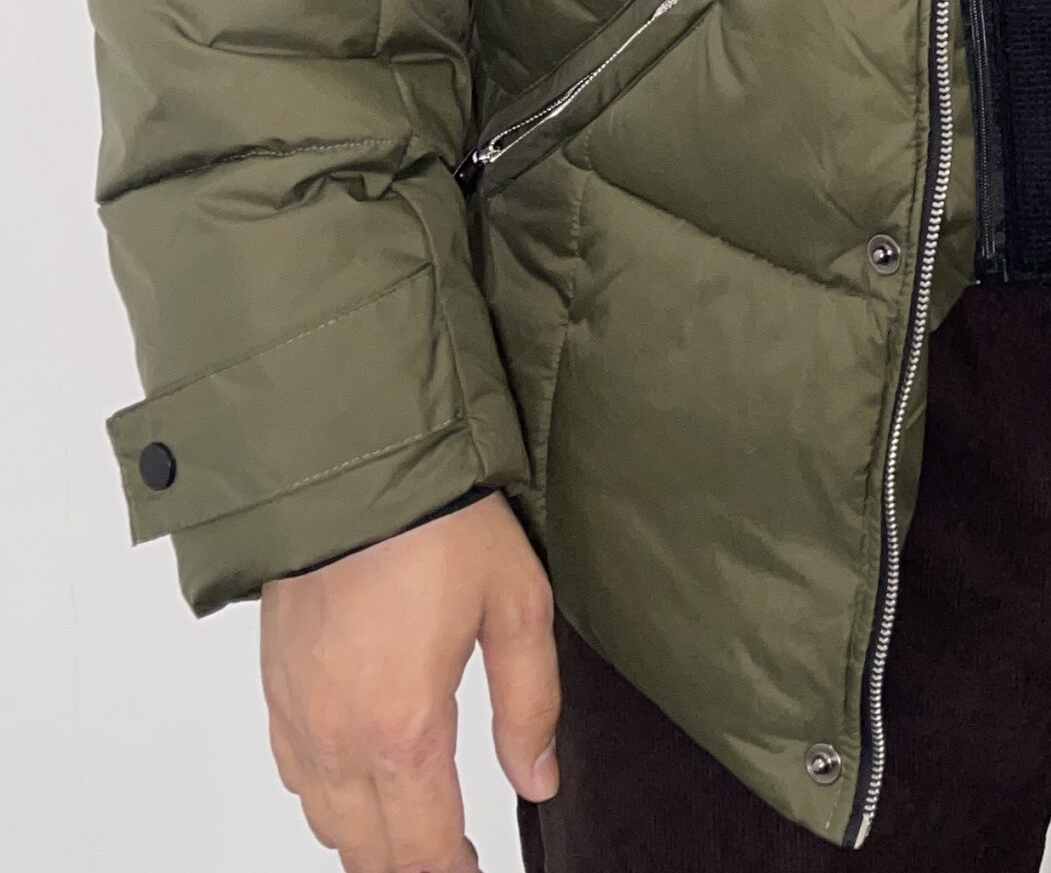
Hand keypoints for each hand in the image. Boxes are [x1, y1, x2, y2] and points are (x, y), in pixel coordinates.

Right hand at [260, 492, 559, 871]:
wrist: (348, 460)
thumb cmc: (436, 520)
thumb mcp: (516, 602)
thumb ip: (529, 703)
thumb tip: (536, 778)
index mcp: (403, 730)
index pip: (424, 851)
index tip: (475, 870)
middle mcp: (337, 738)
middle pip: (368, 851)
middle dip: (411, 865)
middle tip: (450, 857)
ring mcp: (296, 715)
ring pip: (323, 821)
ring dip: (366, 837)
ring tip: (410, 830)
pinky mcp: (273, 685)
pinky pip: (292, 773)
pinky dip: (324, 795)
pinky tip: (354, 780)